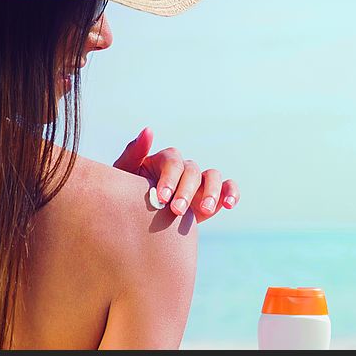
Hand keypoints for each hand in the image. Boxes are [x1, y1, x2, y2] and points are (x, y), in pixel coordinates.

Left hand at [113, 127, 240, 223]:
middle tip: (177, 210)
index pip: (173, 161)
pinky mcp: (213, 196)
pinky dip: (231, 192)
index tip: (162, 198)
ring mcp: (199, 182)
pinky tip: (229, 205)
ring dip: (211, 191)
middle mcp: (184, 169)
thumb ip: (133, 154)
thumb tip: (149, 130)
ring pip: (213, 176)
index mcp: (164, 161)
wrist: (138, 225)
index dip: (169, 178)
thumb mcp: (124, 176)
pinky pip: (227, 188)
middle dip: (186, 191)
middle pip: (192, 170)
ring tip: (204, 210)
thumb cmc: (126, 197)